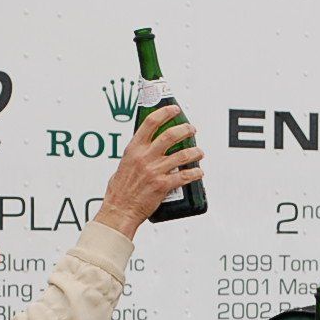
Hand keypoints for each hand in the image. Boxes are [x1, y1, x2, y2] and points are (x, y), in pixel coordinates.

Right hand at [94, 105, 205, 236]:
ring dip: (195, 152)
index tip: (174, 109)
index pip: (150, 123)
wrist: (120, 210)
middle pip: (170, 135)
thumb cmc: (120, 191)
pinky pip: (184, 176)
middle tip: (191, 129)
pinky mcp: (162, 185)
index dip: (165, 112)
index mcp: (133, 149)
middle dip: (185, 129)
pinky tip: (199, 172)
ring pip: (182, 155)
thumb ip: (136, 155)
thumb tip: (146, 147)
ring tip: (199, 152)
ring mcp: (154, 171)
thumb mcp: (123, 164)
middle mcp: (145, 157)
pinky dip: (195, 173)